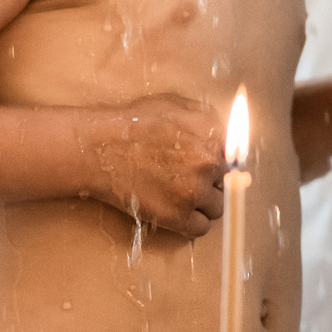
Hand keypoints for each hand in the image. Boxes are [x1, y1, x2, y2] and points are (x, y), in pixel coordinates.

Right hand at [85, 93, 226, 237]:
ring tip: (180, 195)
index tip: (203, 165)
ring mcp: (194, 191)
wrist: (99, 147)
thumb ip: (206, 118)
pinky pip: (201, 228)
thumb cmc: (133, 122)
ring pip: (217, 207)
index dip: (216, 161)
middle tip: (186, 178)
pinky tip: (177, 211)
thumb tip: (226, 137)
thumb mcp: (175, 103)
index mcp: (212, 133)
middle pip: (226, 181)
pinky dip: (191, 223)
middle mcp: (208, 162)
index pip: (231, 156)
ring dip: (203, 204)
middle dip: (210, 181)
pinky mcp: (177, 215)